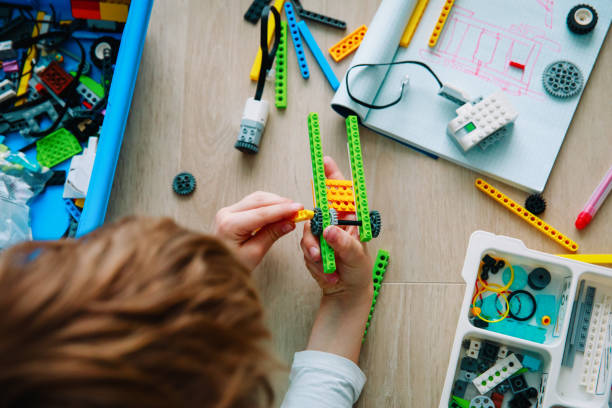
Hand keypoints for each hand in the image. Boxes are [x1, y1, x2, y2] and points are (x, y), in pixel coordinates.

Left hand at [215, 191, 302, 269]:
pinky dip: (268, 204)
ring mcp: (228, 211)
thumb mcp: (254, 254)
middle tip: (299, 209)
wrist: (214, 267)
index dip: (282, 210)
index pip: (261, 213)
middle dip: (281, 203)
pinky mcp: (232, 212)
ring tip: (291, 210)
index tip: (298, 209)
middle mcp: (227, 214)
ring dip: (276, 202)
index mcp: (230, 225)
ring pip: (257, 198)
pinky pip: (253, 203)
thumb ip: (272, 235)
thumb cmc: (230, 264)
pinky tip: (279, 210)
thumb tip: (289, 223)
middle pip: (259, 200)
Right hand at [300, 156, 373, 362]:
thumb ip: (344, 244)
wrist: (345, 292)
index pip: (343, 193)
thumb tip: (330, 230)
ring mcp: (321, 234)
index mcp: (351, 219)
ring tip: (326, 263)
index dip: (334, 176)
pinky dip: (314, 260)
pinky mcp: (311, 246)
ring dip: (315, 248)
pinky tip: (326, 270)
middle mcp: (335, 222)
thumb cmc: (358, 271)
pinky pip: (305, 246)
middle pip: (320, 207)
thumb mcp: (356, 257)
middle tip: (322, 235)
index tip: (325, 162)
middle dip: (317, 219)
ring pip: (309, 230)